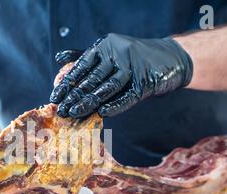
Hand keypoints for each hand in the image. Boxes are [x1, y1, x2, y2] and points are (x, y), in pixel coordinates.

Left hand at [50, 33, 192, 117]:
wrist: (171, 58)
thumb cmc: (134, 58)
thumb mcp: (109, 53)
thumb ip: (85, 56)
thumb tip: (59, 59)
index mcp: (105, 45)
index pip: (81, 66)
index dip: (67, 83)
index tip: (54, 97)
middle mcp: (118, 52)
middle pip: (92, 78)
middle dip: (74, 96)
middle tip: (61, 110)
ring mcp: (133, 65)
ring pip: (107, 87)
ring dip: (90, 102)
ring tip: (74, 113)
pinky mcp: (146, 80)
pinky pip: (128, 96)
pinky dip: (116, 105)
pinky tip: (102, 113)